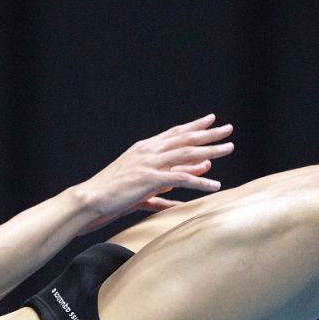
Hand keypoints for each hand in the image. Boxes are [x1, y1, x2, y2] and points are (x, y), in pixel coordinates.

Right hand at [73, 114, 234, 232]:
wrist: (89, 199)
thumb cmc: (110, 194)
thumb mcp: (138, 184)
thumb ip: (162, 183)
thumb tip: (180, 181)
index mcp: (143, 149)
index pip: (174, 133)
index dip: (193, 126)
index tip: (210, 120)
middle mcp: (148, 151)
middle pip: (184, 139)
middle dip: (208, 133)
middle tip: (228, 128)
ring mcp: (149, 164)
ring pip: (186, 153)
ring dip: (210, 151)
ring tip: (229, 148)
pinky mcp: (149, 180)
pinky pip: (181, 179)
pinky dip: (199, 182)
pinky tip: (214, 186)